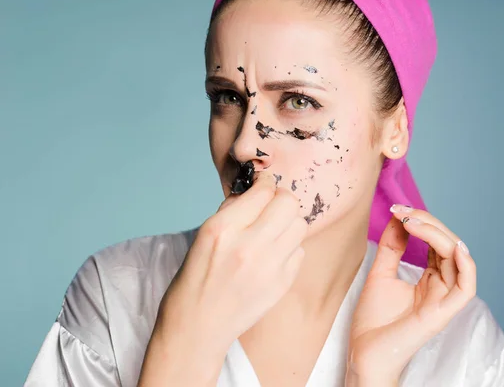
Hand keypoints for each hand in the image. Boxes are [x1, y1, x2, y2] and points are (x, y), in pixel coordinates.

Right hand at [138, 172, 307, 386]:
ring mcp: (269, 267)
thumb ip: (232, 210)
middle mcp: (248, 246)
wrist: (198, 326)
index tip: (263, 186)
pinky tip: (273, 255)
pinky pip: (300, 251)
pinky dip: (290, 248)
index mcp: (223, 229)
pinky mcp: (282, 284)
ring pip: (300, 225)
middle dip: (281, 199)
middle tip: (271, 206)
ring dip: (288, 223)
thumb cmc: (196, 278)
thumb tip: (256, 191)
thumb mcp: (204, 235)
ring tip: (273, 231)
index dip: (265, 183)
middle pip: (289, 203)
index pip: (262, 191)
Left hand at [346, 206, 476, 385]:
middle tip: (403, 212)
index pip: (436, 242)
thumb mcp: (381, 273)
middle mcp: (441, 287)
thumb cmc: (373, 320)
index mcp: (430, 279)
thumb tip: (399, 218)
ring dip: (439, 235)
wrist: (364, 351)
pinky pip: (466, 287)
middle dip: (428, 222)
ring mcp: (444, 300)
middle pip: (448, 245)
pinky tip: (452, 246)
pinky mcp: (443, 313)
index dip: (422, 221)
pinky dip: (465, 265)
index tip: (397, 209)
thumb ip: (391, 247)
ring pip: (457, 259)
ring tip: (414, 223)